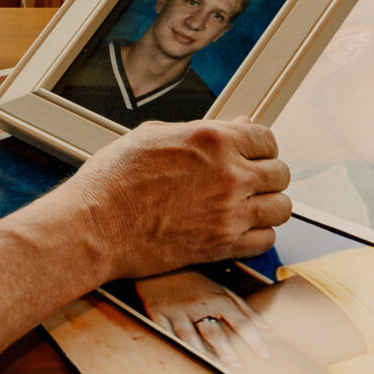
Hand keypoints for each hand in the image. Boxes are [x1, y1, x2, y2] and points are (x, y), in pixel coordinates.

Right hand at [47, 119, 290, 281]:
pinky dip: (260, 234)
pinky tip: (243, 228)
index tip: (253, 154)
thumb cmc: (113, 179)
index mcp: (212, 140)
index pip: (266, 138)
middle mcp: (228, 175)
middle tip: (251, 180)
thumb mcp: (154, 135)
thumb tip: (239, 126)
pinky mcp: (221, 246)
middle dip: (268, 174)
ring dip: (268, 205)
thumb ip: (203, 131)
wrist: (93, 226)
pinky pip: (265, 240)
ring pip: (281, 208)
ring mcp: (228, 213)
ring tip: (251, 205)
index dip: (261, 146)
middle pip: (280, 173)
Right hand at [134, 270, 269, 373]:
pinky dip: (174, 348)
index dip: (253, 339)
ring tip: (214, 369)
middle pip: (213, 331)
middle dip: (227, 351)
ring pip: (189, 337)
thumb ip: (246, 310)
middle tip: (238, 367)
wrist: (162, 263)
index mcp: (217, 298)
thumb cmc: (198, 282)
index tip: (265, 354)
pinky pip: (165, 335)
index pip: (239, 321)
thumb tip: (269, 330)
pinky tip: (183, 361)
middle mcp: (197, 305)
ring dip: (202, 354)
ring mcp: (176, 311)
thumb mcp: (223, 291)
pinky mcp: (157, 314)